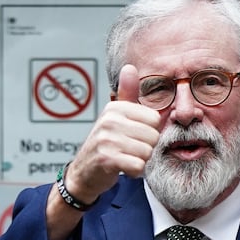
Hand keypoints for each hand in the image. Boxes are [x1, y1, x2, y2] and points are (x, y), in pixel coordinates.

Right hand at [63, 64, 161, 202]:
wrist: (84, 172)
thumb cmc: (105, 144)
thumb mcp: (116, 116)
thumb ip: (127, 94)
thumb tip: (130, 67)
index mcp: (115, 107)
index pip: (155, 119)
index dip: (149, 132)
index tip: (134, 136)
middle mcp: (110, 120)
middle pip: (153, 136)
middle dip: (146, 148)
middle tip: (129, 150)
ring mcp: (107, 139)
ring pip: (147, 152)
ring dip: (140, 161)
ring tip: (125, 158)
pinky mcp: (106, 159)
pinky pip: (138, 165)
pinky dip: (135, 171)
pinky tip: (123, 169)